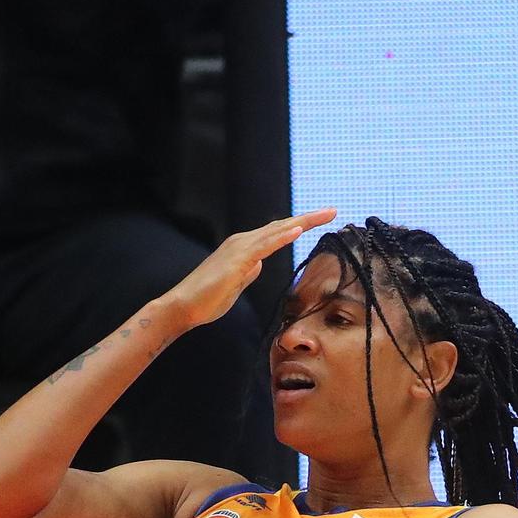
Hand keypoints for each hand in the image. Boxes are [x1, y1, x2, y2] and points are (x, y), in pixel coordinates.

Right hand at [157, 209, 336, 329]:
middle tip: (333, 211)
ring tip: (325, 214)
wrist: (184, 307)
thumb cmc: (206, 300)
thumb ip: (247, 273)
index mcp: (243, 248)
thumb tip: (258, 265)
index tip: (321, 221)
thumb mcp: (235, 286)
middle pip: (281, 226)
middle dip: (308, 218)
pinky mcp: (237, 260)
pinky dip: (282, 236)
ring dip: (302, 222)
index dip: (298, 226)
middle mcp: (242, 242)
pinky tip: (298, 229)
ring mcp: (239, 248)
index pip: (276, 234)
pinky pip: (264, 245)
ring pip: (276, 231)